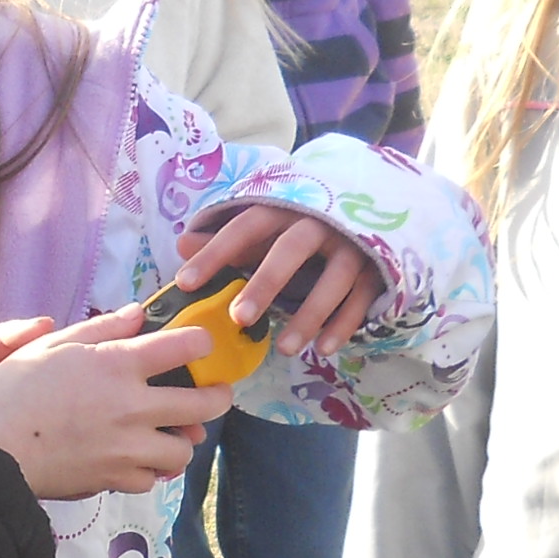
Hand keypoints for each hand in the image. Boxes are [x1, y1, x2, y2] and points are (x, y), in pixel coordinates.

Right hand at [0, 302, 219, 497]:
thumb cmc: (13, 391)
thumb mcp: (50, 345)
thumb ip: (99, 328)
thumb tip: (137, 315)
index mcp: (119, 364)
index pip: (186, 346)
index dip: (203, 342)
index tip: (202, 345)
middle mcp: (134, 407)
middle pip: (203, 404)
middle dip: (217, 397)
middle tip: (214, 394)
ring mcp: (128, 448)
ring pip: (183, 451)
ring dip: (181, 441)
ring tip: (169, 434)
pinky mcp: (115, 479)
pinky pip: (150, 479)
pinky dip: (148, 470)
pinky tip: (135, 459)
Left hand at [178, 204, 386, 356]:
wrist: (373, 209)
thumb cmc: (303, 225)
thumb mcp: (268, 226)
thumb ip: (228, 239)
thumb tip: (182, 243)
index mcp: (285, 207)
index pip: (245, 225)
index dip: (216, 251)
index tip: (185, 282)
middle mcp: (320, 221)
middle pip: (291, 249)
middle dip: (265, 283)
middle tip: (239, 319)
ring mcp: (352, 243)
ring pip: (334, 279)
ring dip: (309, 315)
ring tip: (285, 350)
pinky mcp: (377, 266)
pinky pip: (362, 297)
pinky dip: (344, 324)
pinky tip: (323, 349)